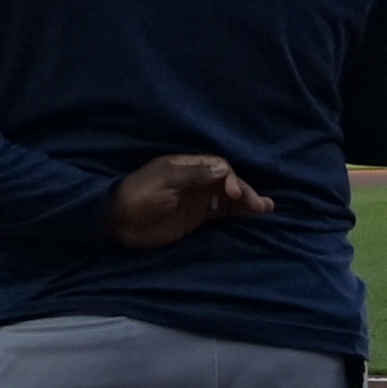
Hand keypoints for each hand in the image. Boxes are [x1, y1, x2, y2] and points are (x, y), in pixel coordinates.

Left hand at [106, 154, 272, 248]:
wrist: (119, 221)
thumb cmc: (139, 197)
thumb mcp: (164, 182)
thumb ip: (193, 176)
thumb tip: (223, 169)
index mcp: (186, 166)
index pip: (217, 167)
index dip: (229, 178)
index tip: (232, 193)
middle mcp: (195, 180)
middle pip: (227, 181)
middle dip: (244, 192)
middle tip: (258, 206)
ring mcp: (197, 198)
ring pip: (228, 196)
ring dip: (246, 201)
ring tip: (267, 208)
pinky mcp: (196, 215)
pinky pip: (222, 211)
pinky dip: (238, 212)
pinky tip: (254, 214)